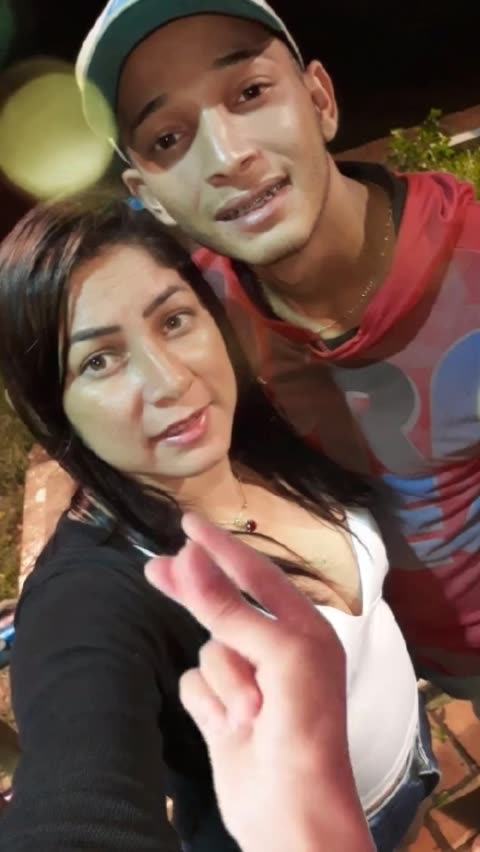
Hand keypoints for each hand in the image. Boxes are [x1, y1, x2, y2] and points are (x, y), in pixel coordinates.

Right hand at [146, 514, 373, 851]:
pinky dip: (210, 705)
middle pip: (221, 607)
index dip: (221, 547)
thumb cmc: (304, 726)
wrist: (293, 813)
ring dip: (225, 681)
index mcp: (302, 627)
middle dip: (194, 594)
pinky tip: (230, 729)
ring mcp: (247, 680)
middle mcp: (275, 648)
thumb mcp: (275, 655)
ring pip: (208, 652)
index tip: (188, 523)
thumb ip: (227, 607)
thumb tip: (190, 555)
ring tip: (250, 713)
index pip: (255, 574)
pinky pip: (196, 686)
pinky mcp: (222, 711)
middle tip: (155, 568)